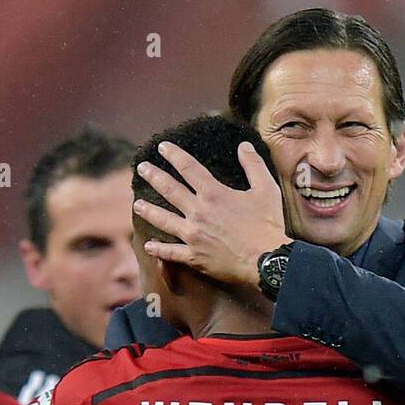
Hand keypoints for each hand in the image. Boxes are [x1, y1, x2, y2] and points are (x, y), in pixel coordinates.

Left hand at [134, 141, 289, 287]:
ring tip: (137, 205)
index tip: (162, 148)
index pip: (188, 168)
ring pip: (164, 220)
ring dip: (149, 211)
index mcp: (214, 193)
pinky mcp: (194, 256)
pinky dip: (158, 250)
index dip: (174, 155)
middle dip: (153, 177)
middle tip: (141, 169)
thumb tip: (244, 146)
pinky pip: (171, 253)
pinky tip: (148, 245)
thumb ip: (253, 165)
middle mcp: (198, 211)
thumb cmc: (268, 224)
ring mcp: (193, 235)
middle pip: (170, 190)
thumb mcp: (266, 189)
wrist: (267, 259)